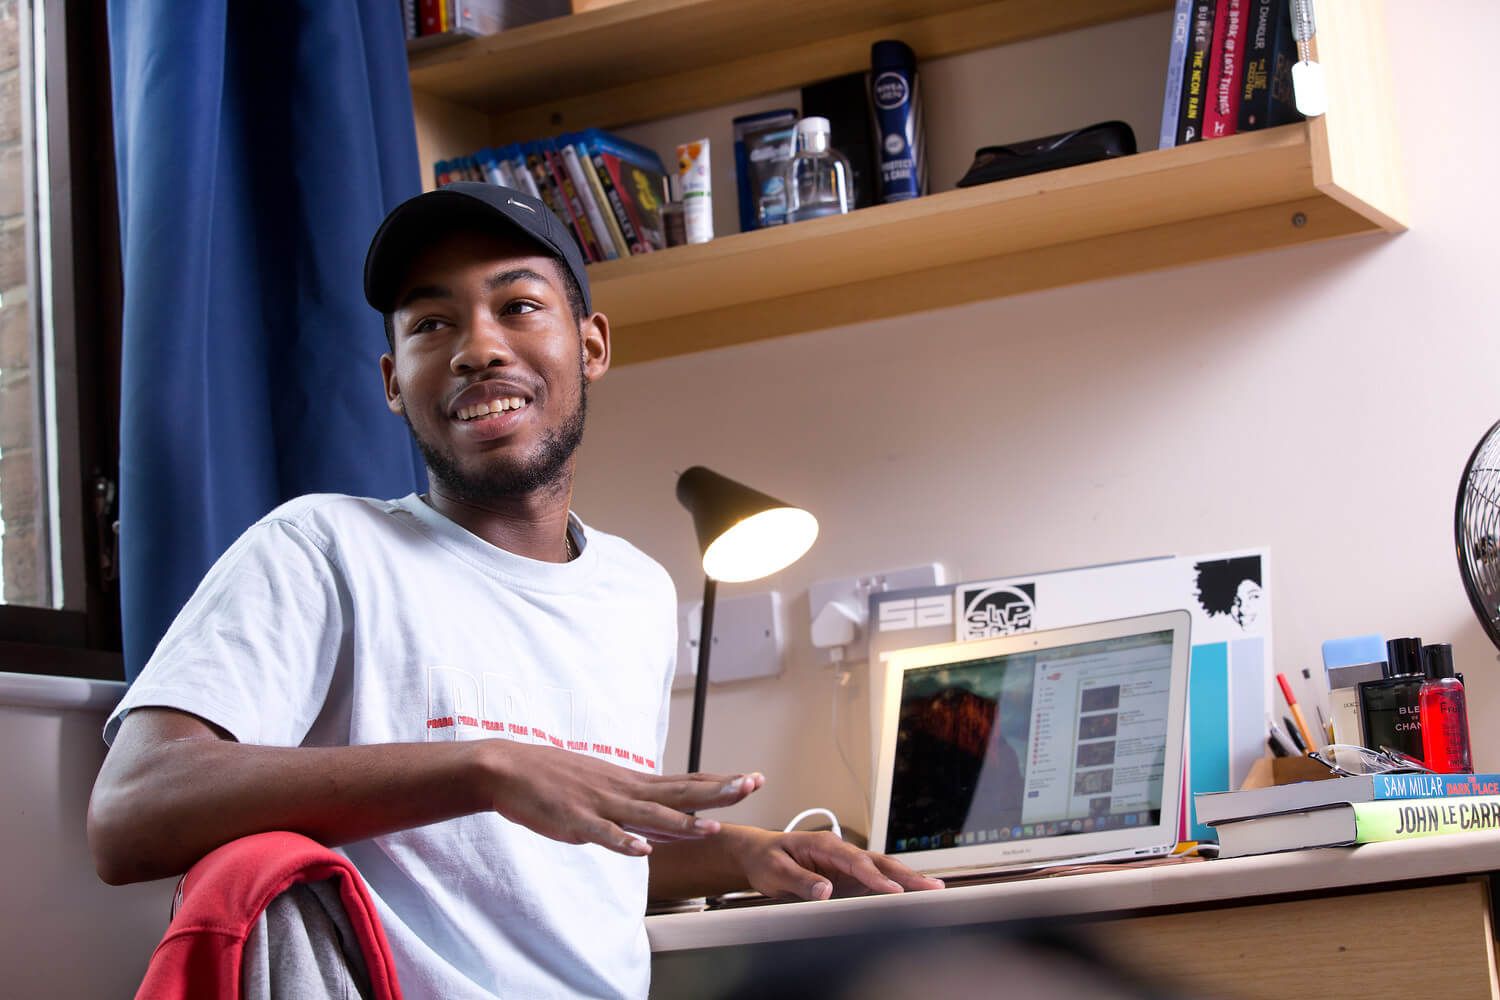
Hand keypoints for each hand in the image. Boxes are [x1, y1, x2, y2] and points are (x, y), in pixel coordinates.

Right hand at [482, 740, 763, 857]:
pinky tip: (641, 851)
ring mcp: (601, 805)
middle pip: (679, 793)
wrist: (510, 767)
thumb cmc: (558, 779)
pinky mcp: (575, 821)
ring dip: (680, 824)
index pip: (686, 782)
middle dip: (717, 792)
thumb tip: (669, 829)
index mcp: (633, 783)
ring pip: (647, 816)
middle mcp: (624, 790)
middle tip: (752, 785)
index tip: (753, 778)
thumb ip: (638, 808)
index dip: (720, 782)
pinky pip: (602, 834)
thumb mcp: (606, 788)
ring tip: (710, 828)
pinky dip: (622, 842)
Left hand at [726, 826, 944, 900]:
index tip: (894, 890)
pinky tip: (911, 897)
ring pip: (881, 870)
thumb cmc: (766, 859)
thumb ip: (800, 880)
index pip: (856, 862)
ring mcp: (846, 864)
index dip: (875, 877)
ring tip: (934, 890)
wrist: (758, 854)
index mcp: (824, 845)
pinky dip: (894, 887)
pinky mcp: (846, 877)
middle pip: (878, 862)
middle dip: (906, 875)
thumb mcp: (776, 871)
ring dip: (906, 880)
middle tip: (934, 887)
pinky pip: (874, 881)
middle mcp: (840, 852)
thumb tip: (826, 891)